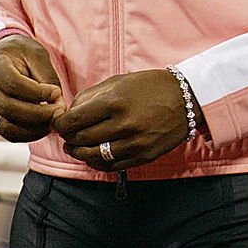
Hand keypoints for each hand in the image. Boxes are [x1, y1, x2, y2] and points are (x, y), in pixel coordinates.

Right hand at [0, 36, 65, 142]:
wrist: (0, 53)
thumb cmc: (21, 51)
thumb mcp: (36, 54)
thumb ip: (46, 77)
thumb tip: (57, 104)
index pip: (13, 84)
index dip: (37, 93)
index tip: (57, 93)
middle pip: (7, 107)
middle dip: (37, 114)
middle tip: (57, 112)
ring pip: (3, 125)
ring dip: (31, 128)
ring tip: (51, 121)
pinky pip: (4, 131)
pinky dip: (24, 133)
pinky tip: (41, 127)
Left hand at [52, 69, 199, 171]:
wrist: (188, 98)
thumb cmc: (151, 86)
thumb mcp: (120, 81)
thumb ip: (91, 96)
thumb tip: (68, 114)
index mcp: (115, 101)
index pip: (72, 121)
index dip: (60, 124)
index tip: (59, 122)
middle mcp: (123, 124)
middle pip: (79, 140)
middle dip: (68, 137)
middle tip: (68, 133)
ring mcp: (133, 143)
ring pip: (91, 156)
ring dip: (79, 152)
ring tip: (78, 145)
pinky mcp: (142, 156)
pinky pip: (109, 166)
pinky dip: (97, 161)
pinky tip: (95, 153)